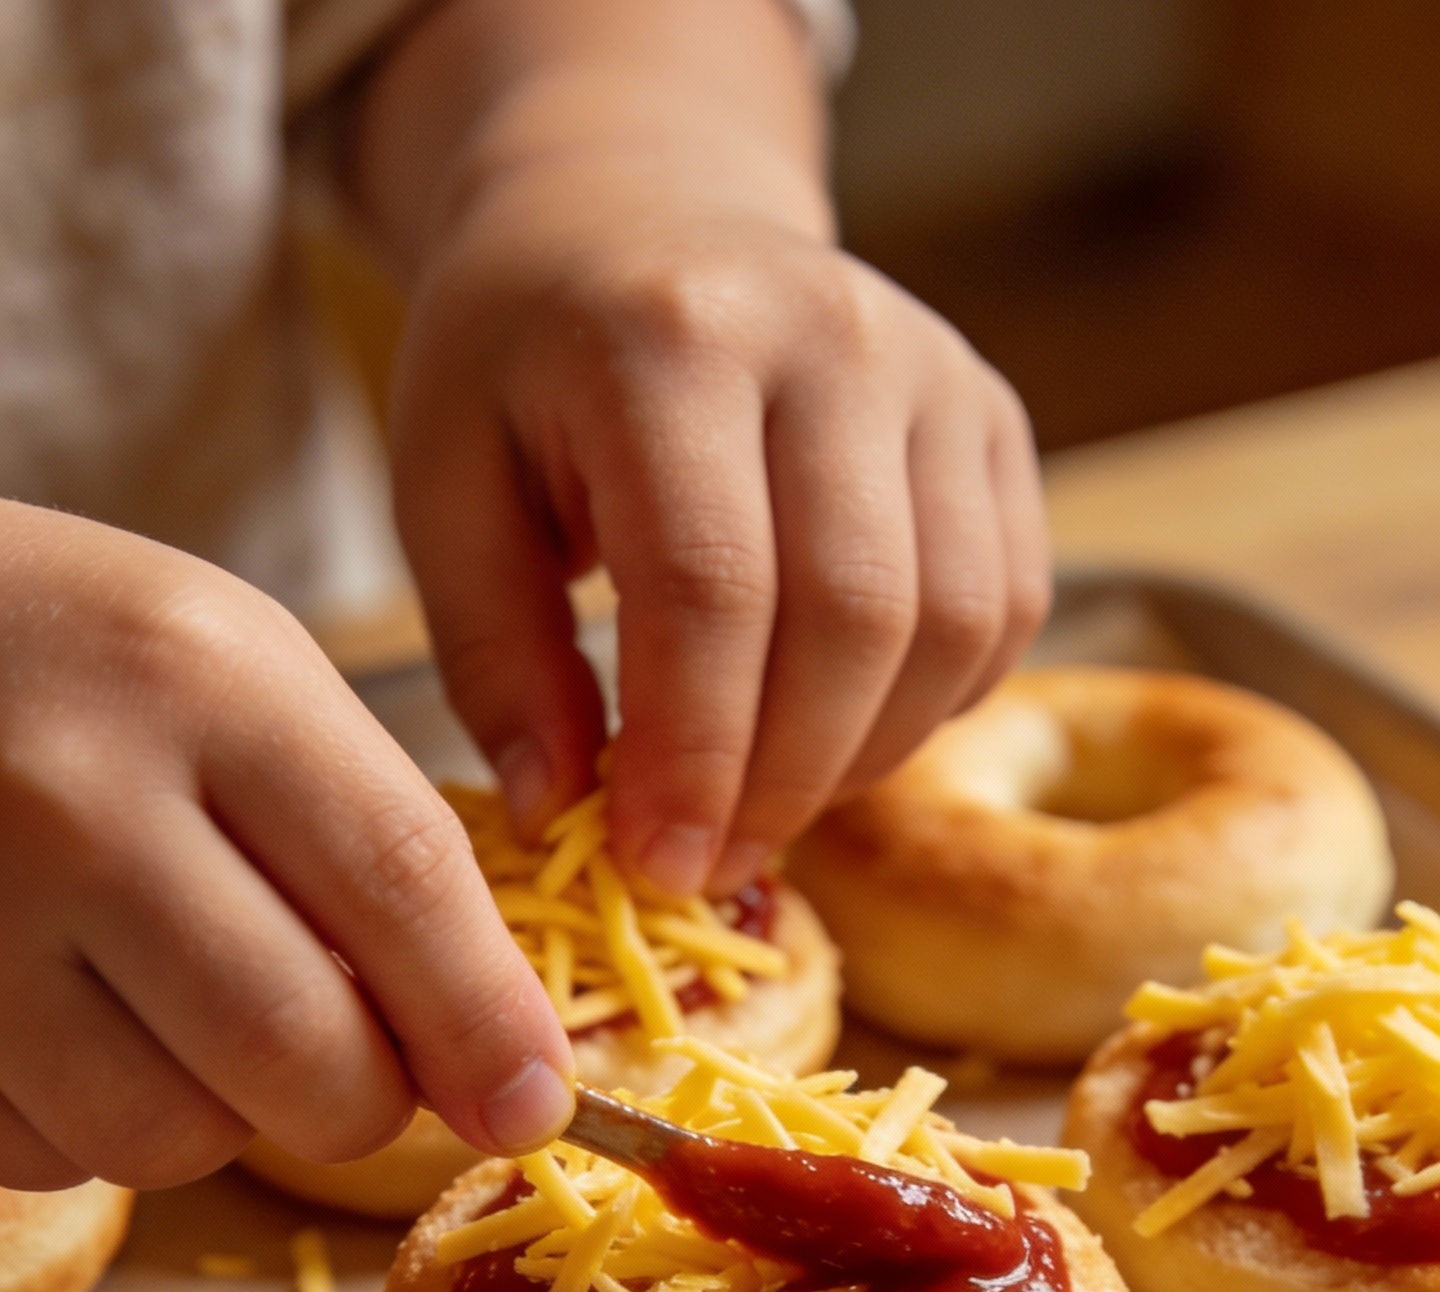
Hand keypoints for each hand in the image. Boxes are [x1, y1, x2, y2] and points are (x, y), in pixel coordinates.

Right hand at [0, 504, 571, 1190]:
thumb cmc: (82, 669)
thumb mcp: (244, 683)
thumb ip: (377, 851)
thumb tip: (500, 1066)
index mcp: (203, 683)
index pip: (401, 885)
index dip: (487, 1025)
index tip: (536, 1107)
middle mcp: (80, 800)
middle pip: (297, 1052)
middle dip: (364, 1104)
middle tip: (359, 1075)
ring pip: (172, 1136)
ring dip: (219, 1120)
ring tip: (185, 1019)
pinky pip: (50, 1158)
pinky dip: (94, 1126)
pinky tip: (72, 1023)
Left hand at [364, 1, 1049, 899]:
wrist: (640, 214)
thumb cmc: (526, 367)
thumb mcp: (443, 485)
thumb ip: (493, 654)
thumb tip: (561, 813)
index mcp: (674, 335)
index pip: (714, 583)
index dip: (694, 752)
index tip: (653, 864)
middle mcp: (834, 334)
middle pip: (855, 616)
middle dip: (781, 780)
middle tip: (707, 862)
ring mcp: (937, 371)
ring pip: (951, 626)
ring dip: (858, 758)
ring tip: (761, 803)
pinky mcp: (995, 421)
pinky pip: (1002, 612)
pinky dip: (927, 708)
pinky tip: (833, 730)